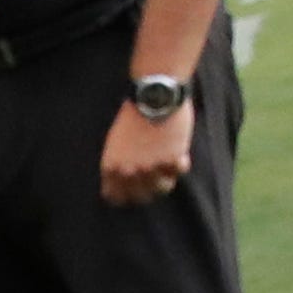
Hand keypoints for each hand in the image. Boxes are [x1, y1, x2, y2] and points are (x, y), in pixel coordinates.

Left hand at [99, 94, 193, 209]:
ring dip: (167, 176)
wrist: (153, 95)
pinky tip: (180, 151)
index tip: (136, 188)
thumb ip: (120, 162)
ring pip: (162, 188)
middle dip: (149, 187)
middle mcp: (129, 172)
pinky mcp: (171, 161)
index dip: (127, 193)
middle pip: (141, 197)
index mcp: (111, 167)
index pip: (115, 197)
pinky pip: (179, 172)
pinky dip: (181, 163)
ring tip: (170, 161)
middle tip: (157, 175)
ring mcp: (150, 169)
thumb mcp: (116, 141)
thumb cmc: (134, 112)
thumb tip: (127, 178)